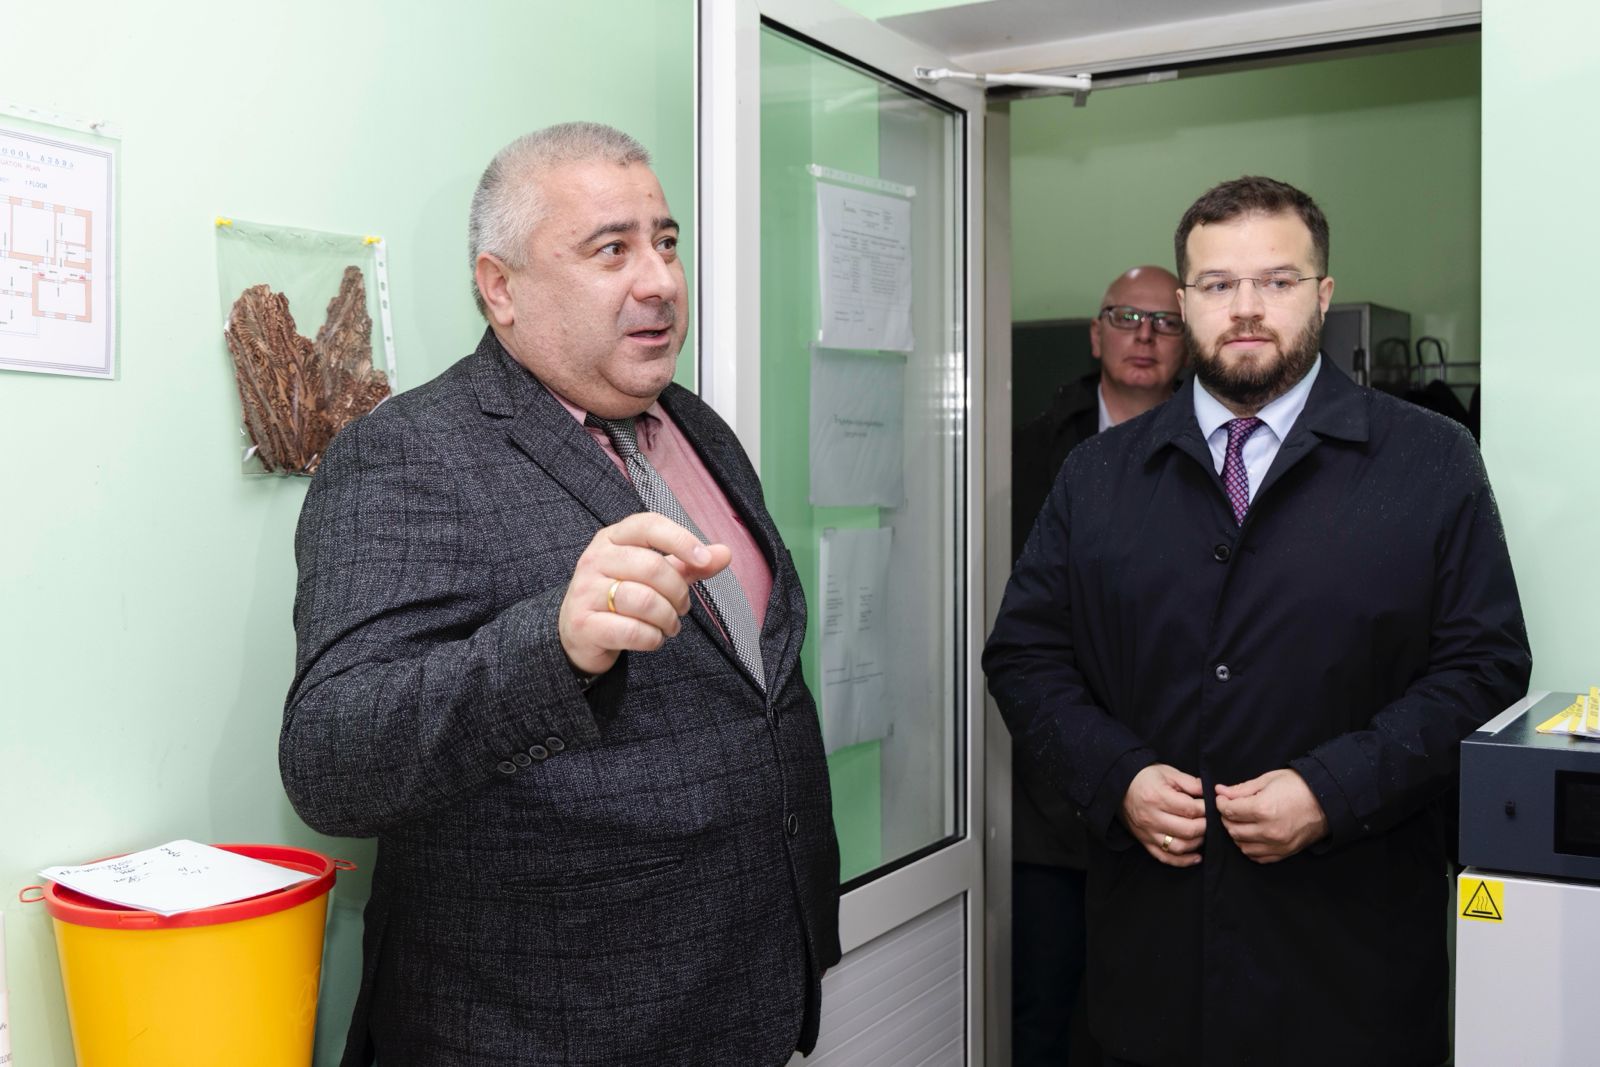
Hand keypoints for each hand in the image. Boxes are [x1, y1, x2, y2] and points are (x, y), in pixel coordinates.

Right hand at [558, 512, 733, 676]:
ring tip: (670, 625)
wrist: (578, 633)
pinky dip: (653, 638)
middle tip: (683, 607)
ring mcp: (585, 591)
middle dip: (678, 592)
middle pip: (653, 567)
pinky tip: (653, 638)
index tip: (704, 560)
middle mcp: (595, 559)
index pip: (649, 525)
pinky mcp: (583, 624)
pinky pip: (632, 631)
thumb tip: (725, 553)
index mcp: (613, 538)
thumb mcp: (653, 574)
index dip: (680, 540)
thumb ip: (687, 564)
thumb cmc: (620, 596)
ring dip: (668, 618)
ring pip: (645, 601)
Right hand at [1121, 764, 1206, 866]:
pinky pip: (1165, 858)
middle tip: (1210, 819)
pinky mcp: (1145, 842)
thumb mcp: (1168, 772)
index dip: (1206, 809)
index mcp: (1158, 798)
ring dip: (1197, 843)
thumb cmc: (1145, 777)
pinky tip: (1196, 857)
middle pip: (1188, 830)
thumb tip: (1210, 793)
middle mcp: (1152, 818)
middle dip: (1205, 826)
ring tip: (1202, 833)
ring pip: (1179, 847)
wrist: (1119, 786)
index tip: (1211, 805)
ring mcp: (1148, 833)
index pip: (1191, 810)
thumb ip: (1190, 783)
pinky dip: (1183, 861)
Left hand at [1216, 769, 1328, 862]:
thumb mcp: (1268, 780)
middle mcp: (1269, 830)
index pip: (1229, 811)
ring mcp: (1278, 844)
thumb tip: (1221, 791)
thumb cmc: (1298, 786)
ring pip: (1243, 846)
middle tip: (1231, 809)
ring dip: (1237, 834)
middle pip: (1233, 830)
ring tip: (1242, 821)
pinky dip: (1250, 848)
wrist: (1327, 800)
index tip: (1223, 798)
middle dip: (1227, 819)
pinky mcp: (1285, 852)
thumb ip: (1241, 789)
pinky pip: (1258, 857)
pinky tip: (1252, 836)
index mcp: (1263, 809)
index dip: (1221, 803)